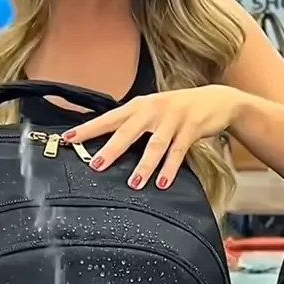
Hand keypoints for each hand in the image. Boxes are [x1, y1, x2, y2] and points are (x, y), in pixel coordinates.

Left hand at [63, 85, 244, 189]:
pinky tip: (162, 183)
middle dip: (111, 149)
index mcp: (138, 106)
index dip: (88, 129)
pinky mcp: (190, 129)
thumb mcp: (152, 111)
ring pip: (154, 144)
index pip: (108, 118)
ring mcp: (172, 119)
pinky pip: (178, 152)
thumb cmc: (177, 109)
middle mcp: (152, 110)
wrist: (216, 100)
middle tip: (96, 165)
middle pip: (128, 131)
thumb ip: (132, 125)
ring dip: (144, 165)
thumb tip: (106, 146)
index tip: (68, 138)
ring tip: (133, 183)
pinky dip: (170, 168)